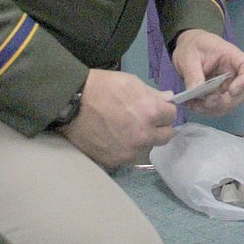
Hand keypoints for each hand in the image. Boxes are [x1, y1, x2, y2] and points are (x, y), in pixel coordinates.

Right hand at [57, 68, 178, 169]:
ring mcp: (129, 151)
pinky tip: (114, 138)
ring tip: (126, 129)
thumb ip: (153, 93)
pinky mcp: (115, 161)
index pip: (172, 115)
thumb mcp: (131, 82)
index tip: (157, 108)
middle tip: (146, 121)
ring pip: (147, 147)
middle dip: (159, 127)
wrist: (71, 103)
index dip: (165, 110)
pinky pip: (129, 156)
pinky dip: (125, 148)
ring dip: (143, 140)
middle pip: (166, 136)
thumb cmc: (102, 87)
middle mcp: (144, 135)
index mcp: (152, 113)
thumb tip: (168, 98)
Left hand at [170, 28, 243, 116]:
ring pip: (231, 104)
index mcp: (232, 57)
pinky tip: (193, 105)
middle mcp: (234, 73)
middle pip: (243, 93)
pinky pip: (219, 108)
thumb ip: (192, 73)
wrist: (188, 49)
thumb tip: (195, 91)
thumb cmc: (192, 46)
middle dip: (225, 102)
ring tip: (193, 104)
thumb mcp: (188, 56)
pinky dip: (207, 110)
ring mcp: (228, 86)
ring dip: (214, 109)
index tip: (231, 91)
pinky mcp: (219, 95)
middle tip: (205, 102)